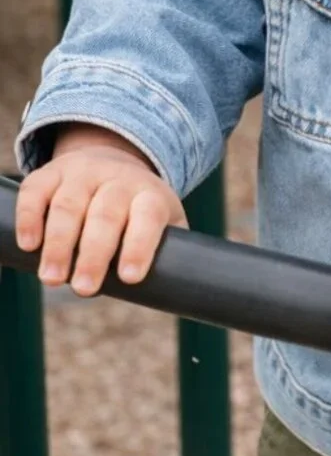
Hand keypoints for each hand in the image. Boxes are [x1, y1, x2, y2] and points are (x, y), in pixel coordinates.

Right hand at [15, 125, 187, 296]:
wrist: (114, 161)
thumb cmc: (139, 211)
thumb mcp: (164, 223)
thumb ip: (170, 254)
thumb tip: (174, 294)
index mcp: (149, 195)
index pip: (148, 216)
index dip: (139, 246)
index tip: (129, 278)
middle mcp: (118, 180)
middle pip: (106, 215)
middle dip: (93, 254)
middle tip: (83, 289)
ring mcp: (83, 174)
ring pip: (69, 205)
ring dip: (59, 244)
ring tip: (52, 278)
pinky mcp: (51, 173)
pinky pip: (37, 191)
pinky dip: (30, 217)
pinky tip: (29, 245)